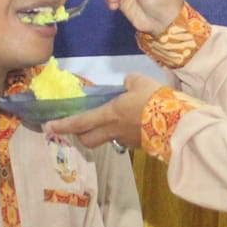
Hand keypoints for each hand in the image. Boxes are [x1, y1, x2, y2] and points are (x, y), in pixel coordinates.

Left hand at [47, 73, 161, 148]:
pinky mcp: (139, 145)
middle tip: (80, 126)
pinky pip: (124, 139)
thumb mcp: (141, 82)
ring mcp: (126, 140)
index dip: (62, 125)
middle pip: (87, 139)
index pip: (79, 122)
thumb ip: (129, 82)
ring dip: (102, 134)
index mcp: (109, 114)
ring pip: (106, 140)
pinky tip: (133, 123)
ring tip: (110, 122)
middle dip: (80, 135)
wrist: (178, 124)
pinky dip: (123, 132)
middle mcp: (113, 131)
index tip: (48, 128)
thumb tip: (127, 84)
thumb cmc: (156, 101)